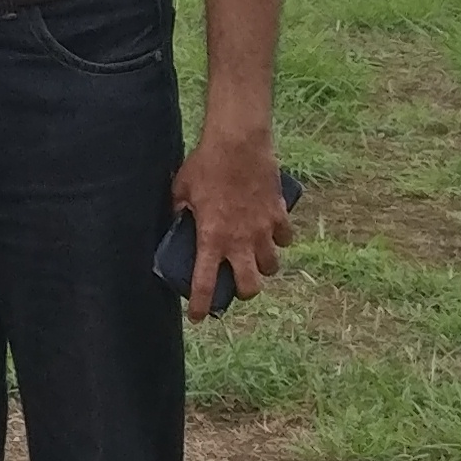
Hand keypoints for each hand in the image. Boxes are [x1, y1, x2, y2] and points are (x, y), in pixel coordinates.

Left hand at [169, 123, 296, 319]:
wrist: (238, 144)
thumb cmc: (205, 164)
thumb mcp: (181, 189)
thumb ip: (178, 210)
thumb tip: (175, 219)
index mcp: (211, 238)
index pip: (204, 283)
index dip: (200, 305)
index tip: (198, 317)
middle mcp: (240, 241)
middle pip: (250, 286)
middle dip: (243, 291)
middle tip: (236, 285)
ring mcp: (263, 230)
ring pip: (272, 265)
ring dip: (263, 266)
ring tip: (255, 258)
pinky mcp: (279, 215)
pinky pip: (285, 237)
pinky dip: (280, 239)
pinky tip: (272, 232)